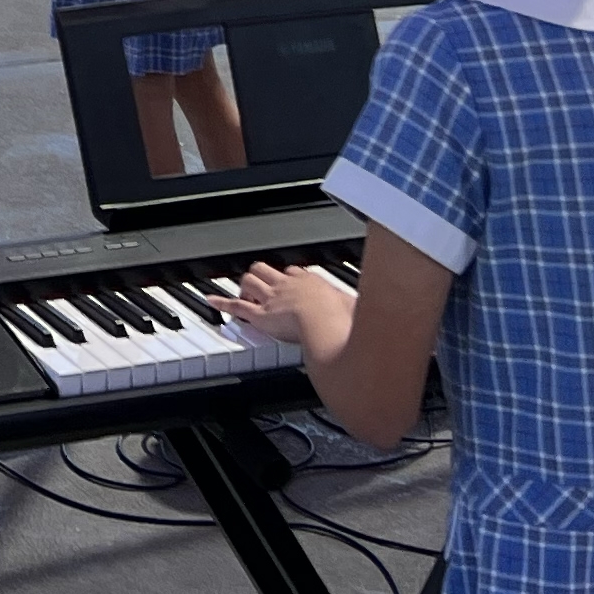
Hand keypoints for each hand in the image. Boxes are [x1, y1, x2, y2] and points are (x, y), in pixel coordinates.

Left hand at [224, 261, 353, 349]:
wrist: (326, 323)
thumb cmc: (344, 319)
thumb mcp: (360, 310)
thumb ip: (366, 311)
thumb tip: (382, 314)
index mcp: (312, 282)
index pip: (295, 272)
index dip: (289, 277)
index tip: (289, 281)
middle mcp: (289, 285)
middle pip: (268, 270)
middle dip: (262, 275)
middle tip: (261, 286)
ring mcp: (273, 299)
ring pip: (250, 281)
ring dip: (245, 287)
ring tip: (244, 295)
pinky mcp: (260, 315)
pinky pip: (237, 306)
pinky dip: (222, 302)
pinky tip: (211, 300)